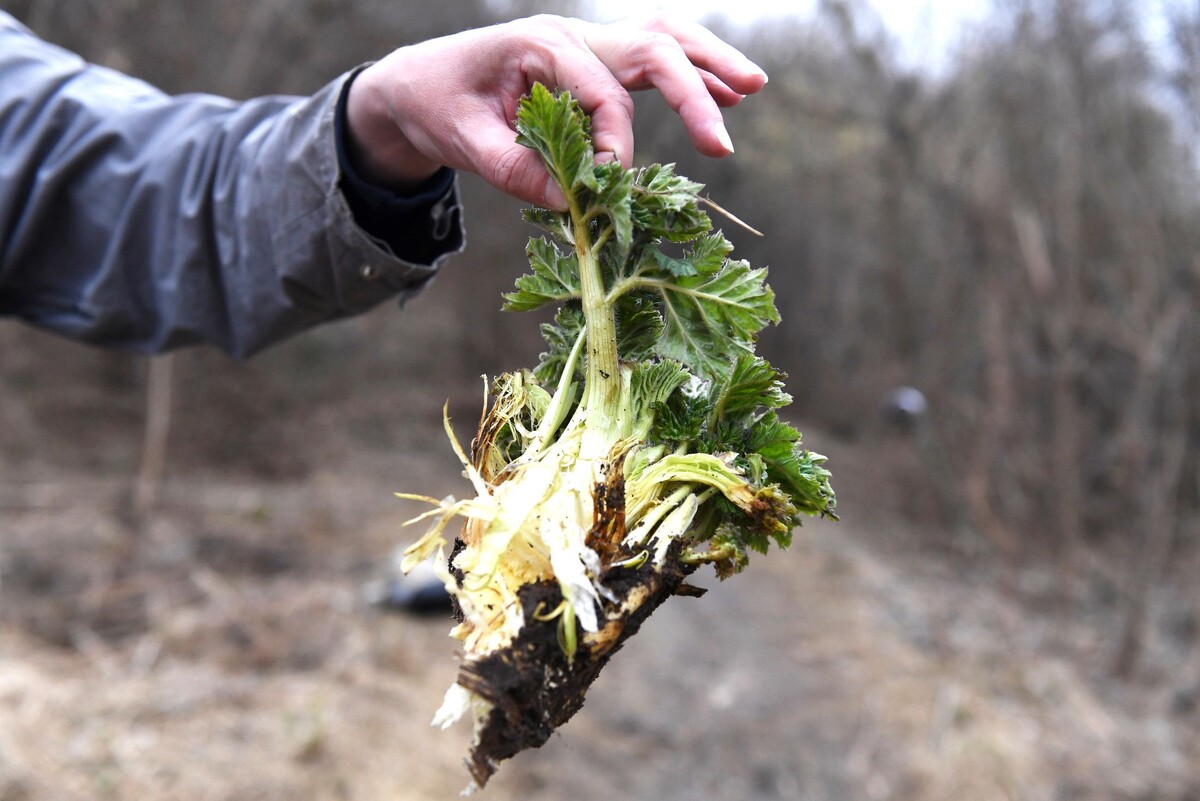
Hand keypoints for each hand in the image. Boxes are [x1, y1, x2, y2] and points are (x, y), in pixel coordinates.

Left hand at [344, 15, 767, 208]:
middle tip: (723, 137)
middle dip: (693, 88)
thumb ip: (516, 171)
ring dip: (706, 63)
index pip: (601, 92)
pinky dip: (688, 74)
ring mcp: (585, 45)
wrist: (416, 83)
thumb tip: (573, 204)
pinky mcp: (592, 63)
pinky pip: (649, 61)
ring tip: (751, 88)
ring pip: (660, 40)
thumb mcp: (464, 143)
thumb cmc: (436, 105)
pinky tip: (724, 94)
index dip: (615, 143)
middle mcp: (571, 36)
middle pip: (650, 46)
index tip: (616, 186)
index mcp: (539, 44)